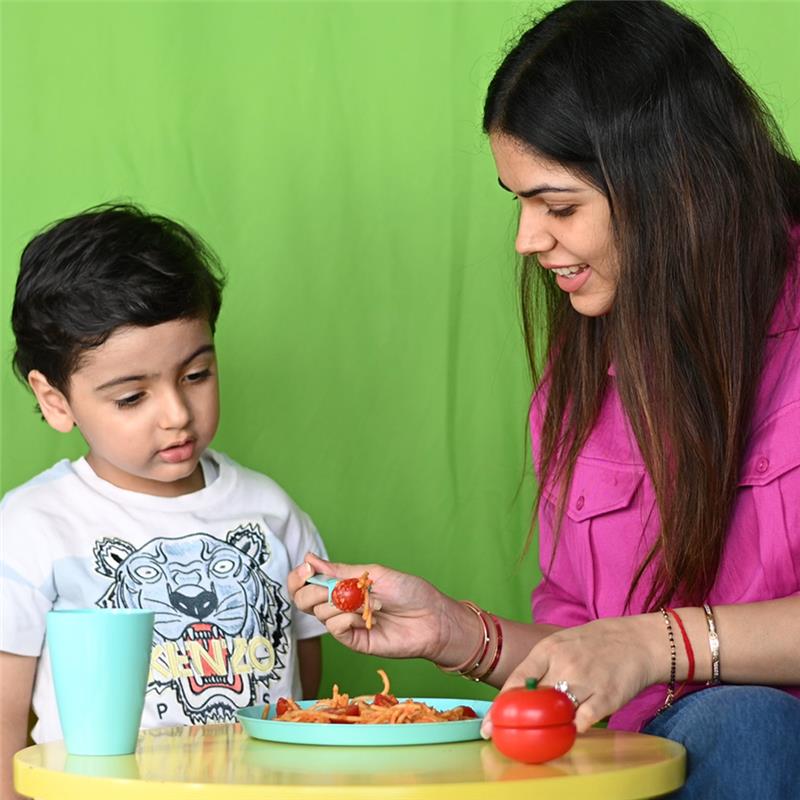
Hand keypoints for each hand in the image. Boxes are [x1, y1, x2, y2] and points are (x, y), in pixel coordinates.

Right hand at [288, 553, 474, 662]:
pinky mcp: (353, 641)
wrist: (432, 618)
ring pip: (319, 613)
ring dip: (342, 602)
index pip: (306, 582)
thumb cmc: (409, 591)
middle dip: (312, 590)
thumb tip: (309, 559)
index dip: (299, 576)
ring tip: (369, 600)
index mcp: (342, 585)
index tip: (307, 569)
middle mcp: (339, 605)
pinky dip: (348, 617)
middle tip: (334, 587)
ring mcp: (345, 624)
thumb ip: (339, 571)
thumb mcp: (373, 573)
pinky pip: (335, 628)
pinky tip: (367, 616)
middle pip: (303, 600)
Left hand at [481, 614, 662, 735]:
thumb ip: (541, 667)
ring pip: (557, 712)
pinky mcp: (607, 696)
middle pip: (534, 700)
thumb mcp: (561, 644)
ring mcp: (586, 679)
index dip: (501, 706)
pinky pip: (584, 720)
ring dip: (548, 727)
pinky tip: (573, 729)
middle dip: (521, 723)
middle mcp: (564, 663)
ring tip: (544, 735)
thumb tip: (517, 695)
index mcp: (549, 649)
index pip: (518, 679)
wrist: (636, 640)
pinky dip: (575, 728)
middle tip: (510, 740)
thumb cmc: (594, 644)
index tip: (489, 726)